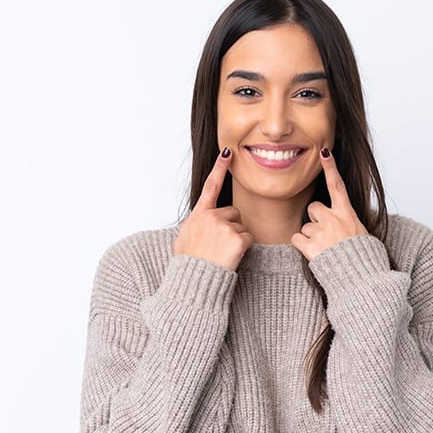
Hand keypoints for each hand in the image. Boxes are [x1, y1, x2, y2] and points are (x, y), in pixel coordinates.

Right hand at [173, 147, 253, 270]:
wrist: (193, 280)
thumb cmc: (188, 264)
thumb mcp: (184, 238)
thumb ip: (196, 225)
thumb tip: (201, 224)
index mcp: (198, 215)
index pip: (210, 185)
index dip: (219, 167)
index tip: (228, 151)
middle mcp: (211, 216)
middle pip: (233, 212)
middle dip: (230, 226)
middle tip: (218, 245)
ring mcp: (224, 226)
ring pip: (240, 226)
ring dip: (236, 238)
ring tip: (221, 252)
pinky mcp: (236, 238)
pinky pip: (247, 239)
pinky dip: (242, 248)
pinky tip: (229, 256)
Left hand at [291, 147, 368, 260]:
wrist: (362, 279)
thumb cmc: (364, 258)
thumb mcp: (361, 233)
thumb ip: (348, 222)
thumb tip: (342, 221)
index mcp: (348, 214)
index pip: (337, 185)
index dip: (330, 167)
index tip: (324, 151)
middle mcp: (334, 219)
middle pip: (313, 208)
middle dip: (316, 220)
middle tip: (327, 236)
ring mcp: (321, 232)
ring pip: (305, 227)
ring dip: (311, 237)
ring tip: (325, 250)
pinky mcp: (311, 246)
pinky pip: (297, 239)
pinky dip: (302, 247)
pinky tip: (315, 254)